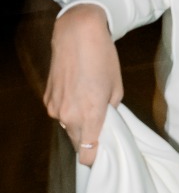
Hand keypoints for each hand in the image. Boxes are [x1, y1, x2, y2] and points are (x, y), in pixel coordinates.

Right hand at [44, 4, 122, 165]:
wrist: (77, 35)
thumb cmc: (102, 58)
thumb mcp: (116, 86)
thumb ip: (111, 110)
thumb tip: (106, 120)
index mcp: (90, 114)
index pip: (87, 152)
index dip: (94, 157)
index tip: (101, 155)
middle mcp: (69, 115)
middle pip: (77, 142)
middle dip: (88, 139)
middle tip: (101, 128)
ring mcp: (55, 107)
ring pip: (68, 127)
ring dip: (78, 123)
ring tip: (89, 104)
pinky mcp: (48, 98)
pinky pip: (60, 113)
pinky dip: (68, 109)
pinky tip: (78, 93)